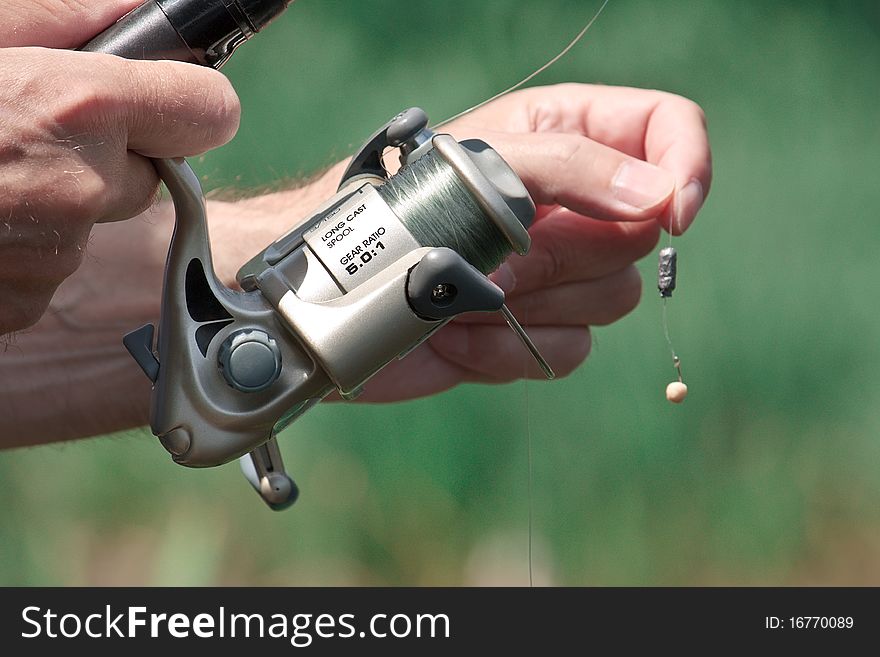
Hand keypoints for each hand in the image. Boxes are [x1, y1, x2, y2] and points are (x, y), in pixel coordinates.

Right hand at [0, 1, 240, 333]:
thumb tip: (134, 9)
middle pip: (149, 177)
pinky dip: (23, 250)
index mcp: (76, 109)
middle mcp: (80, 188)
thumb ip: (64, 19)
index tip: (170, 105)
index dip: (188, 107)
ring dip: (56, 207)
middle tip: (26, 139)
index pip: (212, 113)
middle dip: (105, 161)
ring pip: (96, 225)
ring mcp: (54, 256)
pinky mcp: (24, 305)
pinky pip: (52, 268)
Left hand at [356, 83, 711, 400]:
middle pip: (640, 234)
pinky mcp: (528, 330)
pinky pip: (568, 351)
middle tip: (502, 247)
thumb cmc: (393, 210)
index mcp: (562, 137)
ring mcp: (550, 272)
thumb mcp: (484, 166)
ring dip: (536, 301)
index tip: (674, 215)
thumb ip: (576, 168)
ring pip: (611, 300)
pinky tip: (457, 330)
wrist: (334, 293)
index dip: (685, 168)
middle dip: (569, 251)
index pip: (665, 130)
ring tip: (468, 287)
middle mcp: (566, 203)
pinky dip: (510, 349)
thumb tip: (661, 200)